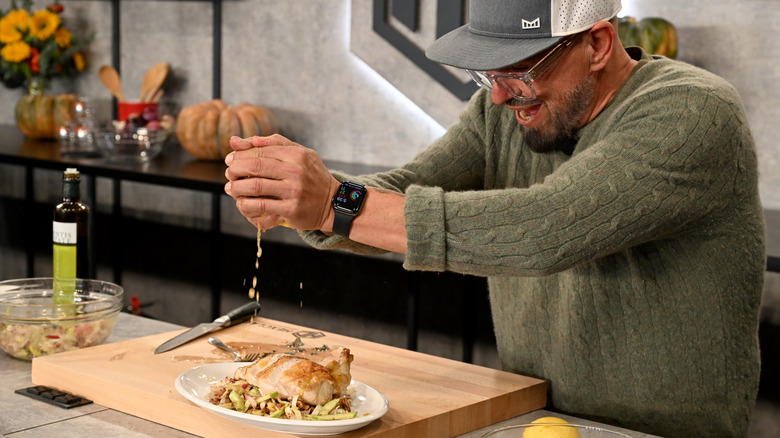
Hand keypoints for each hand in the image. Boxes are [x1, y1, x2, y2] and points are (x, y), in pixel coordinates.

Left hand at [224, 134, 339, 230]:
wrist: (333, 203)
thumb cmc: (312, 176)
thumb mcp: (299, 153)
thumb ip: (272, 143)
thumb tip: (237, 141)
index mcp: (296, 154)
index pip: (260, 150)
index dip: (240, 155)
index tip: (230, 160)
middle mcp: (296, 171)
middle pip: (255, 167)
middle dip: (236, 170)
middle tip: (229, 174)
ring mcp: (294, 191)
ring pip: (255, 187)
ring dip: (237, 188)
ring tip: (231, 188)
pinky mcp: (291, 209)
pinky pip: (261, 206)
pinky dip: (247, 205)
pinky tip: (242, 202)